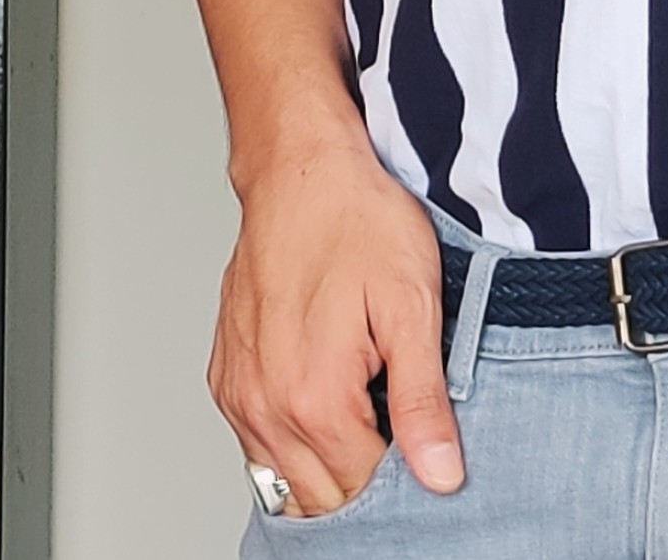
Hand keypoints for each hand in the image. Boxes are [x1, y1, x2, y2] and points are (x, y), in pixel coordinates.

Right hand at [210, 125, 464, 516]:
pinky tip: (328, 401)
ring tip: (368, 411)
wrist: (300, 168)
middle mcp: (263, 406)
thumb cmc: (357, 219)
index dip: (406, 477)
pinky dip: (295, 442)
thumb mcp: (412, 304)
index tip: (429, 444)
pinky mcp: (227, 378)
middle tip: (403, 426)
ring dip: (329, 466)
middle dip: (367, 480)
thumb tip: (440, 475)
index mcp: (313, 397)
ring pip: (286, 481)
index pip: (364, 492)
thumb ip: (424, 400)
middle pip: (323, 499)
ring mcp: (238, 394)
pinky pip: (259, 446)